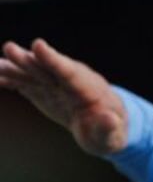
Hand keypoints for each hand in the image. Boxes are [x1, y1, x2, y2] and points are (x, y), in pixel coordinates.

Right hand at [0, 39, 127, 156]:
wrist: (104, 127)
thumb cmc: (111, 133)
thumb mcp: (112, 137)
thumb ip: (108, 128)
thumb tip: (109, 119)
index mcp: (90, 90)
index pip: (70, 72)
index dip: (53, 60)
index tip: (38, 45)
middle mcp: (70, 82)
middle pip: (48, 68)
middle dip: (30, 60)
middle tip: (9, 48)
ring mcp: (55, 85)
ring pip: (32, 74)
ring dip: (13, 68)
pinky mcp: (43, 90)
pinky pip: (24, 84)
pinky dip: (9, 80)